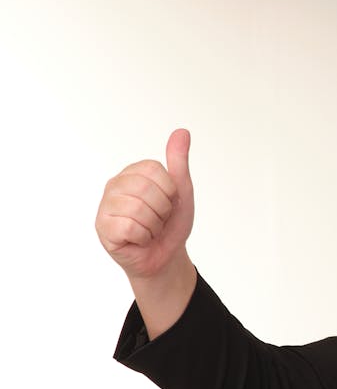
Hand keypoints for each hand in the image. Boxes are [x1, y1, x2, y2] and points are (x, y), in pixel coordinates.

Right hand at [96, 129, 194, 280]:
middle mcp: (115, 185)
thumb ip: (179, 163)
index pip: (156, 171)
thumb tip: (182, 132)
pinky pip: (129, 227)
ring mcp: (106, 206)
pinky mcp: (103, 227)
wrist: (166, 256)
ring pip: (138, 209)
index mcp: (133, 173)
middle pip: (147, 189)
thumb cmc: (170, 224)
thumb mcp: (181, 192)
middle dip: (162, 210)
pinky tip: (138, 239)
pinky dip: (143, 237)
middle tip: (158, 219)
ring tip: (149, 229)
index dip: (170, 192)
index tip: (168, 203)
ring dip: (153, 225)